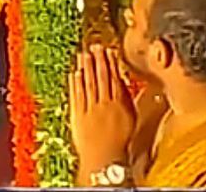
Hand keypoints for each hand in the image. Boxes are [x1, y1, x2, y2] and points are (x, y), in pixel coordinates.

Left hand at [70, 45, 135, 177]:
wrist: (105, 158)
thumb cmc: (120, 142)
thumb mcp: (131, 118)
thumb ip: (127, 99)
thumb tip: (122, 81)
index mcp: (120, 103)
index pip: (114, 78)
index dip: (110, 63)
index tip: (108, 50)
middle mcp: (104, 103)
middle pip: (101, 77)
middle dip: (98, 60)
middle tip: (95, 46)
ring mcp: (90, 108)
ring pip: (88, 83)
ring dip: (86, 67)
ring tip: (84, 54)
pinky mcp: (78, 114)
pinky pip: (77, 95)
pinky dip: (76, 83)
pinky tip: (74, 73)